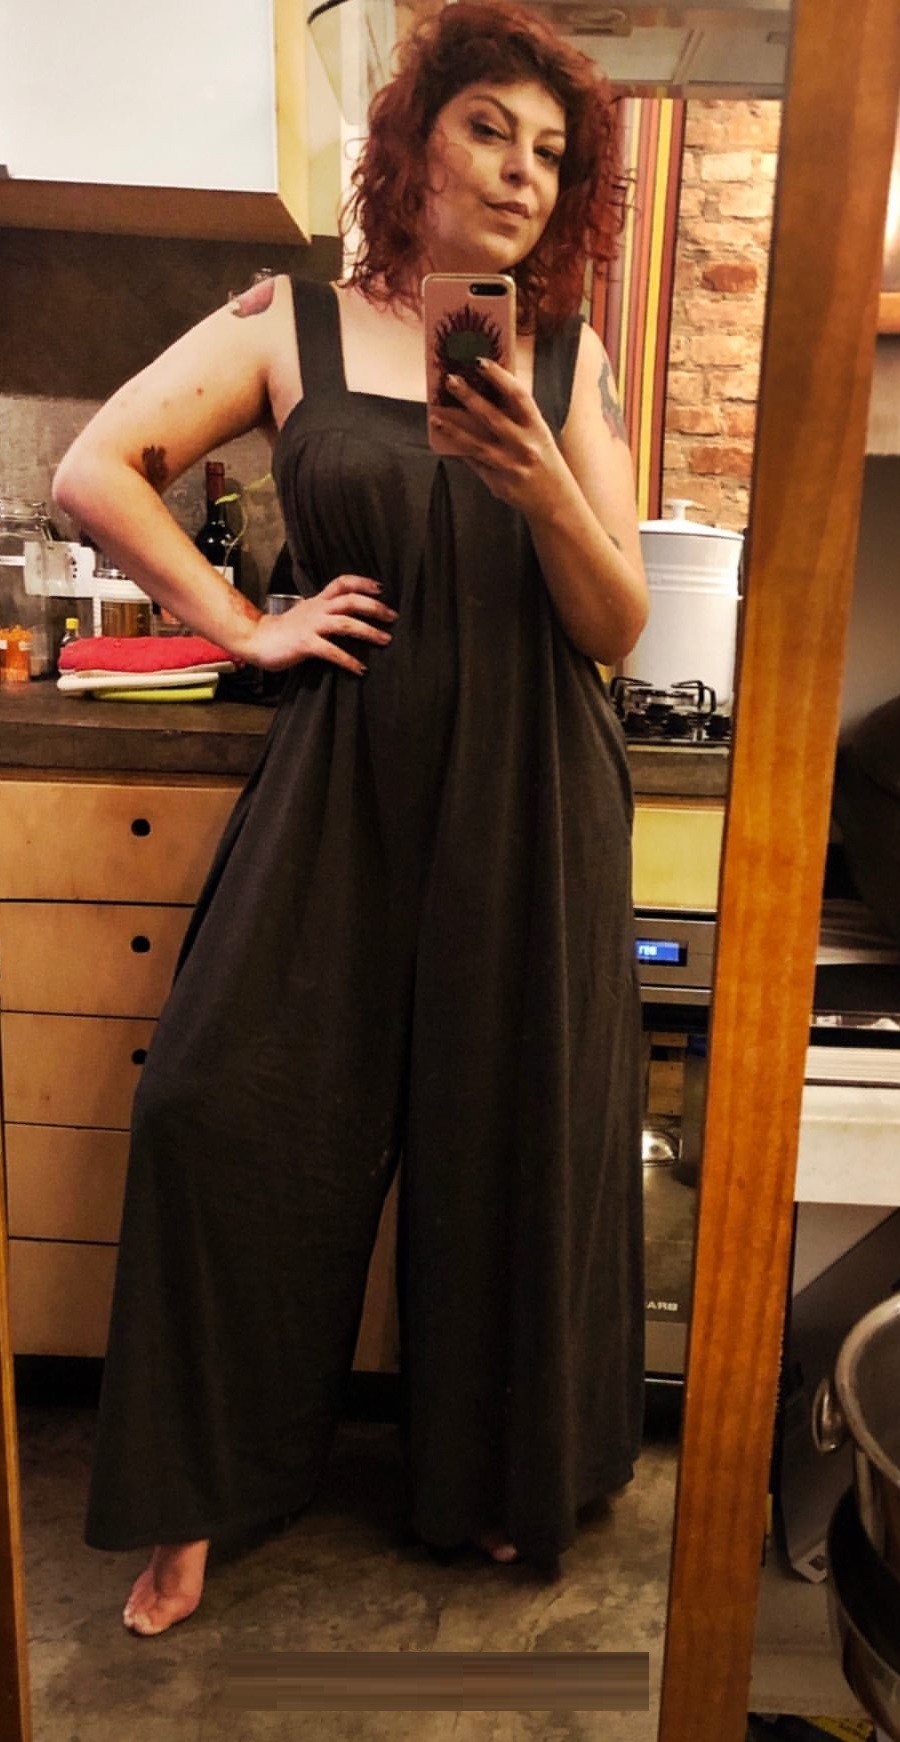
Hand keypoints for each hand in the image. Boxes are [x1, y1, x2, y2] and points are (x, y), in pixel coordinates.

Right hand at [245, 574, 396, 674]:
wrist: (256, 639)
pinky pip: (331, 650)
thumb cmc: (284, 631)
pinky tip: (360, 668)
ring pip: (345, 622)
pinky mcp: (305, 644)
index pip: (342, 583)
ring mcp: (311, 625)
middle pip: (350, 600)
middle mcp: (317, 609)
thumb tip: (350, 618)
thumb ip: (325, 612)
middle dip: (374, 607)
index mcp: (318, 601)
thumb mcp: (307, 614)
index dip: (362, 582)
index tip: (380, 588)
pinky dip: (348, 660)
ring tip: (385, 640)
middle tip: (392, 617)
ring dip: (368, 631)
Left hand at [428, 361, 566, 511]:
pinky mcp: (498, 482)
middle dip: (468, 396)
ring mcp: (510, 465)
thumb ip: (517, 417)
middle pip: (492, 416)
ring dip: (453, 428)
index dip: (499, 376)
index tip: (480, 362)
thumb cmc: (545, 462)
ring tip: (435, 416)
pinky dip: (458, 450)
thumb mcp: (539, 435)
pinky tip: (444, 439)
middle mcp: (525, 445)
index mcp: (537, 428)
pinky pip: (474, 463)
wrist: (555, 501)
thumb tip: (486, 392)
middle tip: (450, 380)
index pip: (518, 396)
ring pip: (475, 444)